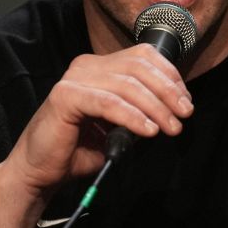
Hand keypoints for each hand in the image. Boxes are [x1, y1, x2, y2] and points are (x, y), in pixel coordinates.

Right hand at [3, 43, 193, 199]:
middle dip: (168, 91)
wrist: (41, 170)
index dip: (170, 76)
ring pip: (127, 85)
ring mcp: (74, 79)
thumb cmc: (78, 149)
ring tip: (170, 127)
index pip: (143, 57)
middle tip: (184, 115)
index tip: (186, 101)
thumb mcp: (117, 126)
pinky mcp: (65, 97)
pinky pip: (108, 103)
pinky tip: (148, 130)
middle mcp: (86, 66)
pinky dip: (132, 116)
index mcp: (98, 67)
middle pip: (138, 67)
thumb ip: (140, 111)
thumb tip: (173, 108)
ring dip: (155, 107)